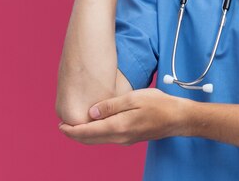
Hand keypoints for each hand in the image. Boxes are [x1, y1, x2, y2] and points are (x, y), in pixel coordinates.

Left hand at [58, 89, 189, 144]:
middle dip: (74, 134)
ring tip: (75, 127)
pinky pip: (108, 139)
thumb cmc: (159, 104)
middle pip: (90, 140)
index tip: (60, 125)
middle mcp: (119, 138)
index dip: (72, 130)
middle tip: (62, 127)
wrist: (178, 118)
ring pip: (99, 141)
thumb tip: (91, 113)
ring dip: (85, 135)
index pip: (88, 132)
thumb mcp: (134, 98)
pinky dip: (96, 135)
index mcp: (118, 127)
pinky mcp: (131, 138)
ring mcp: (126, 140)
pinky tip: (96, 127)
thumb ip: (111, 106)